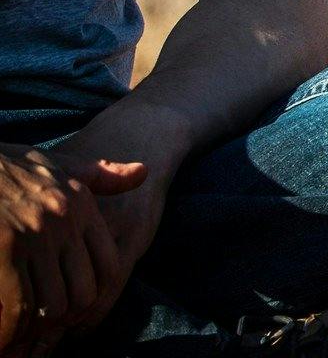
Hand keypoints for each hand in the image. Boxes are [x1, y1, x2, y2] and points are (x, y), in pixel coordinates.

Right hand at [0, 144, 147, 351]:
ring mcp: (34, 235)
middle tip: (41, 332)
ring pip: (51, 304)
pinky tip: (5, 333)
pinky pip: (20, 304)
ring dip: (35, 328)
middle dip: (62, 319)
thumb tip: (143, 172)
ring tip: (20, 334)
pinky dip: (12, 326)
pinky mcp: (6, 248)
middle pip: (81, 292)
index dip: (94, 298)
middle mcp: (63, 221)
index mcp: (79, 205)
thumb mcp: (59, 163)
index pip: (108, 266)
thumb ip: (100, 175)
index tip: (73, 313)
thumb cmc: (9, 166)